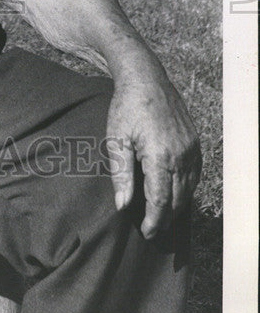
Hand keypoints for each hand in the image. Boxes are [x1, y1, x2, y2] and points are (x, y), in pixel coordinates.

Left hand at [106, 59, 201, 238]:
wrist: (146, 79)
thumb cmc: (126, 107)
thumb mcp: (116, 139)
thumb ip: (121, 175)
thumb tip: (122, 206)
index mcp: (160, 156)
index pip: (161, 201)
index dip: (154, 221)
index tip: (146, 233)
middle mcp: (181, 155)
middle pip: (178, 200)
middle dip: (166, 218)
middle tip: (151, 230)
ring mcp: (191, 149)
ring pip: (189, 189)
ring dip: (177, 205)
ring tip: (161, 215)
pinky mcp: (195, 143)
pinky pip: (195, 175)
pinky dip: (185, 188)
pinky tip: (173, 193)